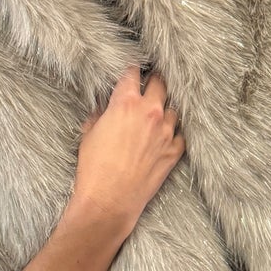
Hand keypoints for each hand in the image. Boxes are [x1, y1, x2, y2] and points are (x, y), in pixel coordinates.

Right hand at [72, 65, 184, 230]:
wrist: (110, 200)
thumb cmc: (95, 168)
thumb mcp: (88, 134)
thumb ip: (99, 115)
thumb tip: (103, 109)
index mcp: (126, 103)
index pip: (133, 73)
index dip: (132, 70)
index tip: (133, 71)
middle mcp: (150, 112)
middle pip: (160, 84)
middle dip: (155, 81)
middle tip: (152, 82)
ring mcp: (166, 131)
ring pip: (174, 108)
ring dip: (166, 107)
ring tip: (159, 111)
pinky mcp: (175, 151)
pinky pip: (181, 134)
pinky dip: (175, 132)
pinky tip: (167, 135)